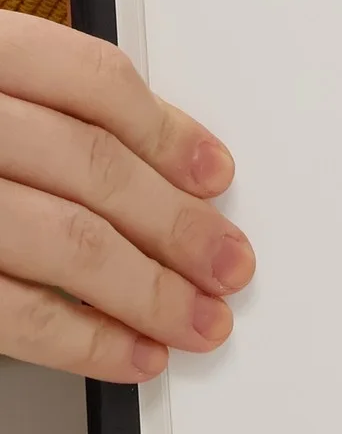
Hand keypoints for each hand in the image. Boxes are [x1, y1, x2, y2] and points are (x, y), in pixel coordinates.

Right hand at [0, 12, 252, 380]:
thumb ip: (31, 111)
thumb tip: (161, 163)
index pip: (88, 81)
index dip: (166, 132)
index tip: (214, 175)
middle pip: (91, 166)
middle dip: (176, 225)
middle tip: (227, 263)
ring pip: (63, 237)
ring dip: (146, 289)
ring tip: (195, 318)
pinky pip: (9, 307)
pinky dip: (81, 338)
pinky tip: (127, 352)